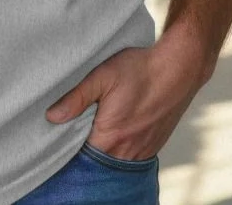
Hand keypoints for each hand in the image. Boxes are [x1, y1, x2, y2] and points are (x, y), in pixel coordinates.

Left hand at [44, 35, 208, 160]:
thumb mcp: (102, 76)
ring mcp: (144, 150)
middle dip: (86, 155)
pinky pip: (132, 158)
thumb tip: (52, 117)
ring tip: (94, 136)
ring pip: (116, 162)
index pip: (82, 158)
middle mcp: (128, 151)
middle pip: (99, 164)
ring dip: (104, 154)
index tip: (60, 143)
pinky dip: (121, 152)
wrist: (178, 68)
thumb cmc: (139, 69)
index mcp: (111, 137)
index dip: (70, 152)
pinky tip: (115, 137)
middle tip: (76, 138)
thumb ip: (76, 98)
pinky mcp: (155, 145)